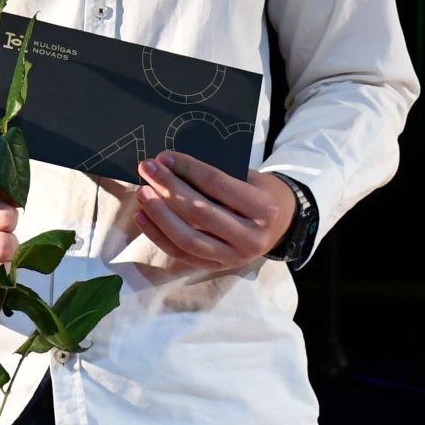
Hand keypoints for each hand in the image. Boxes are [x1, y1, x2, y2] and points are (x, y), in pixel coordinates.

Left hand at [134, 151, 294, 270]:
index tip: (165, 157)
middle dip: (168, 188)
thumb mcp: (249, 177)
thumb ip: (216, 174)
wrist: (281, 224)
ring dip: (159, 215)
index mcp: (263, 208)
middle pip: (200, 213)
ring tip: (142, 193)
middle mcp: (251, 238)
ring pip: (188, 239)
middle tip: (147, 169)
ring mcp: (234, 258)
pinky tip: (142, 216)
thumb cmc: (260, 193)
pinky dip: (158, 236)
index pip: (217, 185)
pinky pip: (182, 254)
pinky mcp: (218, 268)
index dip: (188, 169)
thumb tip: (169, 164)